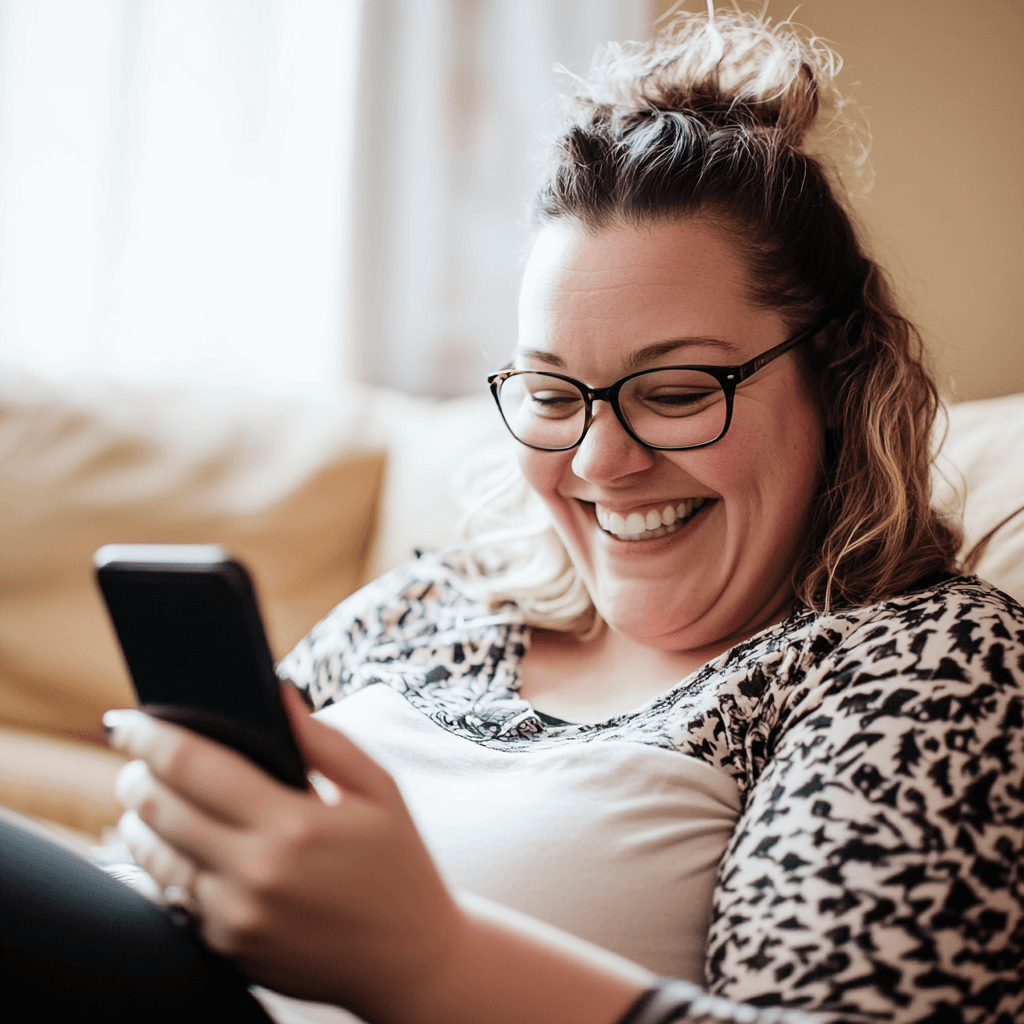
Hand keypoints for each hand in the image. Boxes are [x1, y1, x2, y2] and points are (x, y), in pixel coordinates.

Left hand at [104, 687, 465, 1019]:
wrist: (410, 960)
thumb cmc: (400, 863)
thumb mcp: (380, 790)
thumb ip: (326, 740)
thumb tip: (278, 693)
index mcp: (294, 825)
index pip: (193, 767)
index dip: (151, 737)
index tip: (131, 720)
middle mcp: (255, 875)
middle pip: (159, 811)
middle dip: (136, 774)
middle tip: (135, 754)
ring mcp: (235, 918)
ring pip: (153, 859)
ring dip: (138, 821)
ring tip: (147, 796)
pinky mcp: (228, 949)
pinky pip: (174, 899)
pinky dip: (165, 865)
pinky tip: (177, 844)